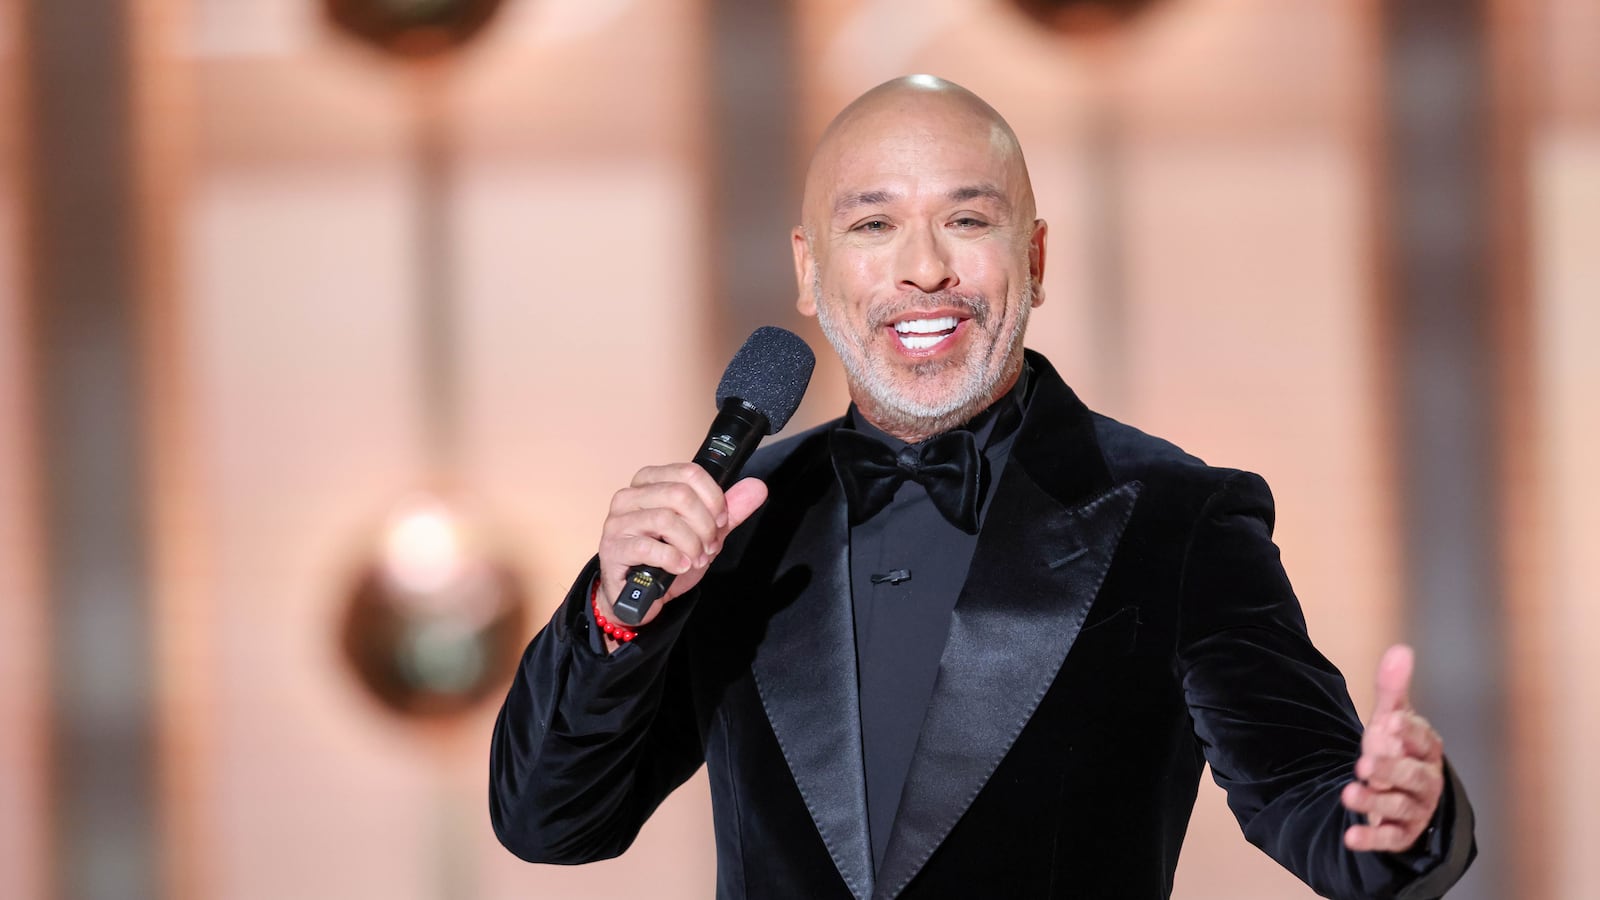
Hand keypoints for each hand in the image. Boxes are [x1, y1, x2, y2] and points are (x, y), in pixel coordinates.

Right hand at [596, 463, 767, 631]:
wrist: (640, 596)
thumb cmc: (666, 558)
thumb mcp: (703, 532)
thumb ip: (729, 510)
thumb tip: (757, 487)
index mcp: (651, 482)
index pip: (689, 472)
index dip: (714, 498)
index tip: (721, 521)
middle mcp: (630, 496)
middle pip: (680, 495)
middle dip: (704, 525)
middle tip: (709, 546)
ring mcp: (618, 521)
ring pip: (666, 520)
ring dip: (691, 545)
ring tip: (696, 559)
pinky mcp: (613, 548)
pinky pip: (648, 547)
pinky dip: (673, 559)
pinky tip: (680, 566)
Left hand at [1341, 644, 1444, 852]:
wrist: (1400, 791)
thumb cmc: (1397, 748)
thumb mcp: (1391, 719)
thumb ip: (1392, 689)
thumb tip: (1401, 649)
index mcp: (1427, 749)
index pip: (1423, 740)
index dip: (1408, 732)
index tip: (1390, 722)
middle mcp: (1426, 780)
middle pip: (1411, 776)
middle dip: (1389, 769)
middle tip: (1364, 763)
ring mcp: (1416, 809)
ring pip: (1399, 806)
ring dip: (1374, 802)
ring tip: (1348, 794)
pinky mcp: (1402, 834)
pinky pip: (1390, 838)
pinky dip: (1371, 839)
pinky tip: (1350, 836)